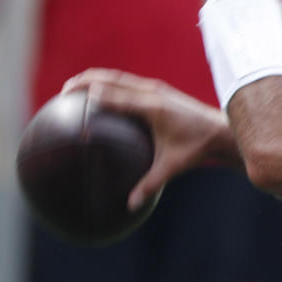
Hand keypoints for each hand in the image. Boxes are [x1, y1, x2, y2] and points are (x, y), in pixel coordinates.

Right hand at [62, 69, 237, 209]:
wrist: (219, 130)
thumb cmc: (196, 148)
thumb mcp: (172, 166)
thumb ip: (150, 184)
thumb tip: (129, 205)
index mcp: (153, 108)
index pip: (115, 97)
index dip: (92, 95)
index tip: (68, 99)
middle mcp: (152, 92)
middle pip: (111, 79)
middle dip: (85, 81)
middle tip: (62, 92)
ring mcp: (155, 88)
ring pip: (118, 77)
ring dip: (95, 78)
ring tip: (72, 87)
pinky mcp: (158, 90)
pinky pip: (127, 82)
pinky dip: (109, 84)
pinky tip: (97, 95)